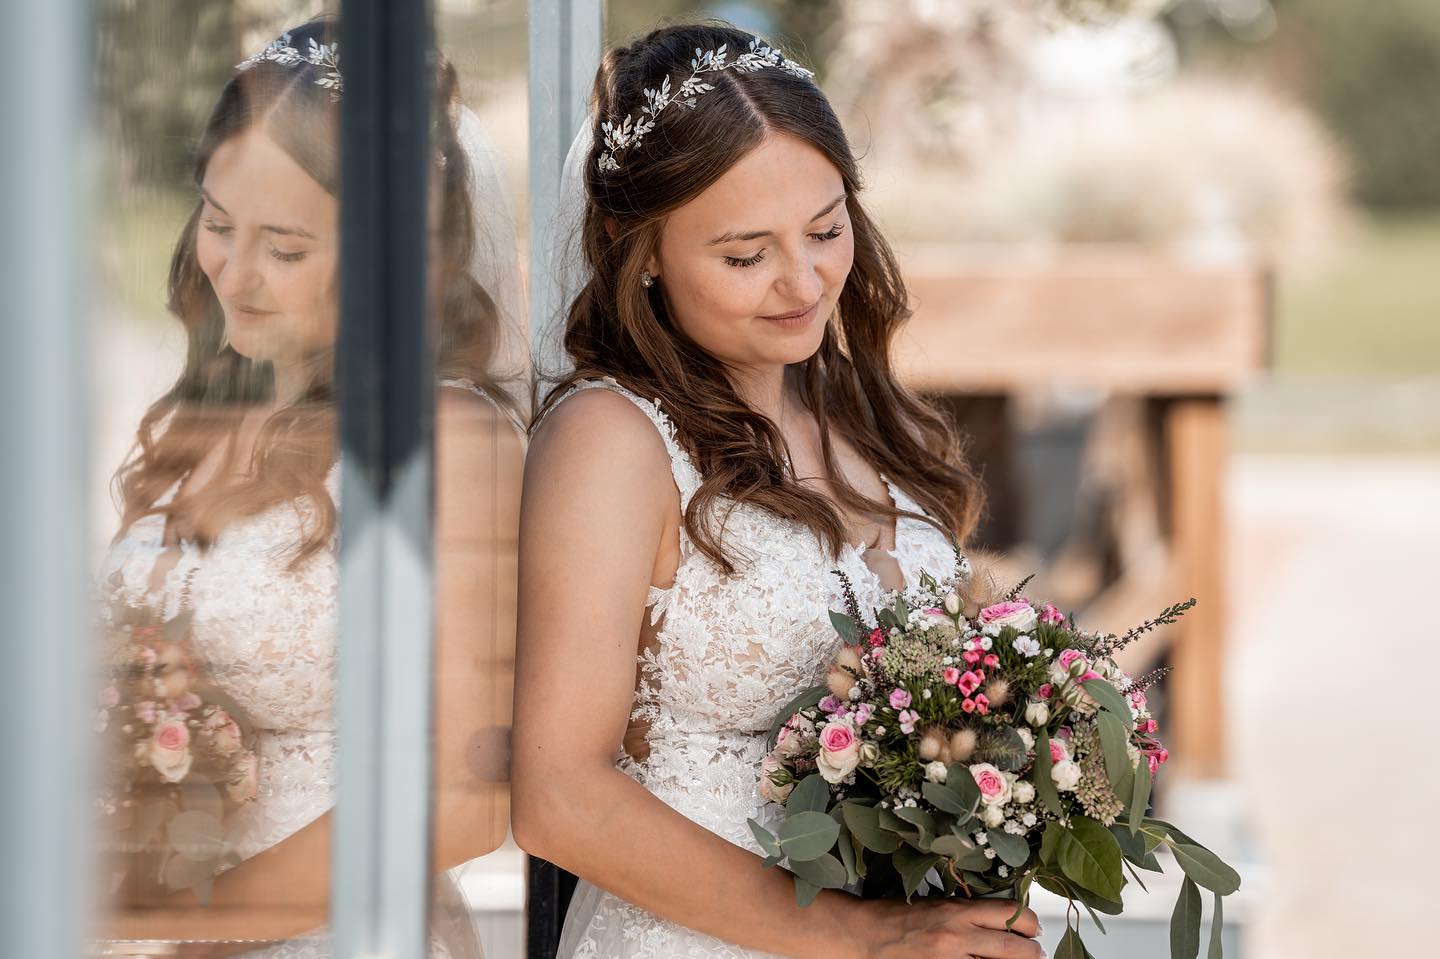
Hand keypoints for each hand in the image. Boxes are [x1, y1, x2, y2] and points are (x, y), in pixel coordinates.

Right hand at [842, 896, 1044, 958]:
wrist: (865, 936)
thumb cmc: (897, 917)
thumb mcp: (938, 904)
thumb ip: (969, 913)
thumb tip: (1002, 921)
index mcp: (958, 911)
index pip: (1011, 914)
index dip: (1029, 923)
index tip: (1032, 929)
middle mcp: (958, 936)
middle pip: (1015, 947)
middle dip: (1032, 952)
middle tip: (1035, 953)